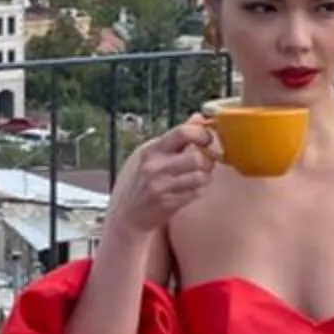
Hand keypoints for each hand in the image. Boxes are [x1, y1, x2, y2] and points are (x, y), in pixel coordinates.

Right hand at [108, 114, 218, 239]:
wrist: (125, 216)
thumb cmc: (138, 181)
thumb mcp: (149, 153)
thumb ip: (175, 137)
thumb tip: (199, 117)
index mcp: (151, 150)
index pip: (182, 132)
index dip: (202, 133)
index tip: (207, 138)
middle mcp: (155, 167)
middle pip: (198, 158)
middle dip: (208, 159)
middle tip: (207, 160)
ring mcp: (162, 187)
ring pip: (201, 177)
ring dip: (205, 176)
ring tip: (198, 175)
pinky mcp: (170, 204)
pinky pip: (197, 193)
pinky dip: (199, 190)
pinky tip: (190, 188)